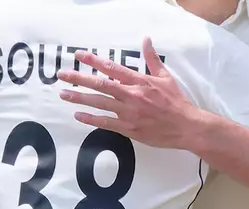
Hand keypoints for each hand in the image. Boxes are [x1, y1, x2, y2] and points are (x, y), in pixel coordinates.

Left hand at [57, 37, 200, 149]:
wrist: (186, 126)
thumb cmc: (176, 102)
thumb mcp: (166, 76)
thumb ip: (152, 59)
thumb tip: (146, 40)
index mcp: (139, 81)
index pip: (112, 68)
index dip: (94, 61)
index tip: (79, 55)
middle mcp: (131, 95)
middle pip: (100, 84)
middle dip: (79, 79)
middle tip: (63, 75)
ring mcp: (128, 113)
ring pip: (99, 103)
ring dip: (79, 98)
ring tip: (63, 95)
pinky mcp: (129, 128)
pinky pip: (105, 123)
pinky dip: (91, 119)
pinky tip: (78, 115)